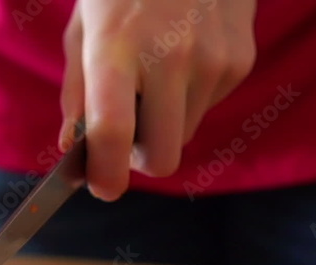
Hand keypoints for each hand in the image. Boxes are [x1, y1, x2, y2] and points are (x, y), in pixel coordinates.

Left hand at [60, 0, 256, 198]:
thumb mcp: (84, 26)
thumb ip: (77, 92)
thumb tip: (74, 148)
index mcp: (117, 48)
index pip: (113, 134)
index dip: (105, 175)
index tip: (101, 186)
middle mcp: (171, 58)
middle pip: (161, 158)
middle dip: (140, 157)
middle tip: (126, 131)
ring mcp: (213, 60)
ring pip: (184, 134)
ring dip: (165, 121)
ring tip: (154, 74)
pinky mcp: (241, 59)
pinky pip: (208, 106)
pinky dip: (190, 96)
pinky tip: (183, 54)